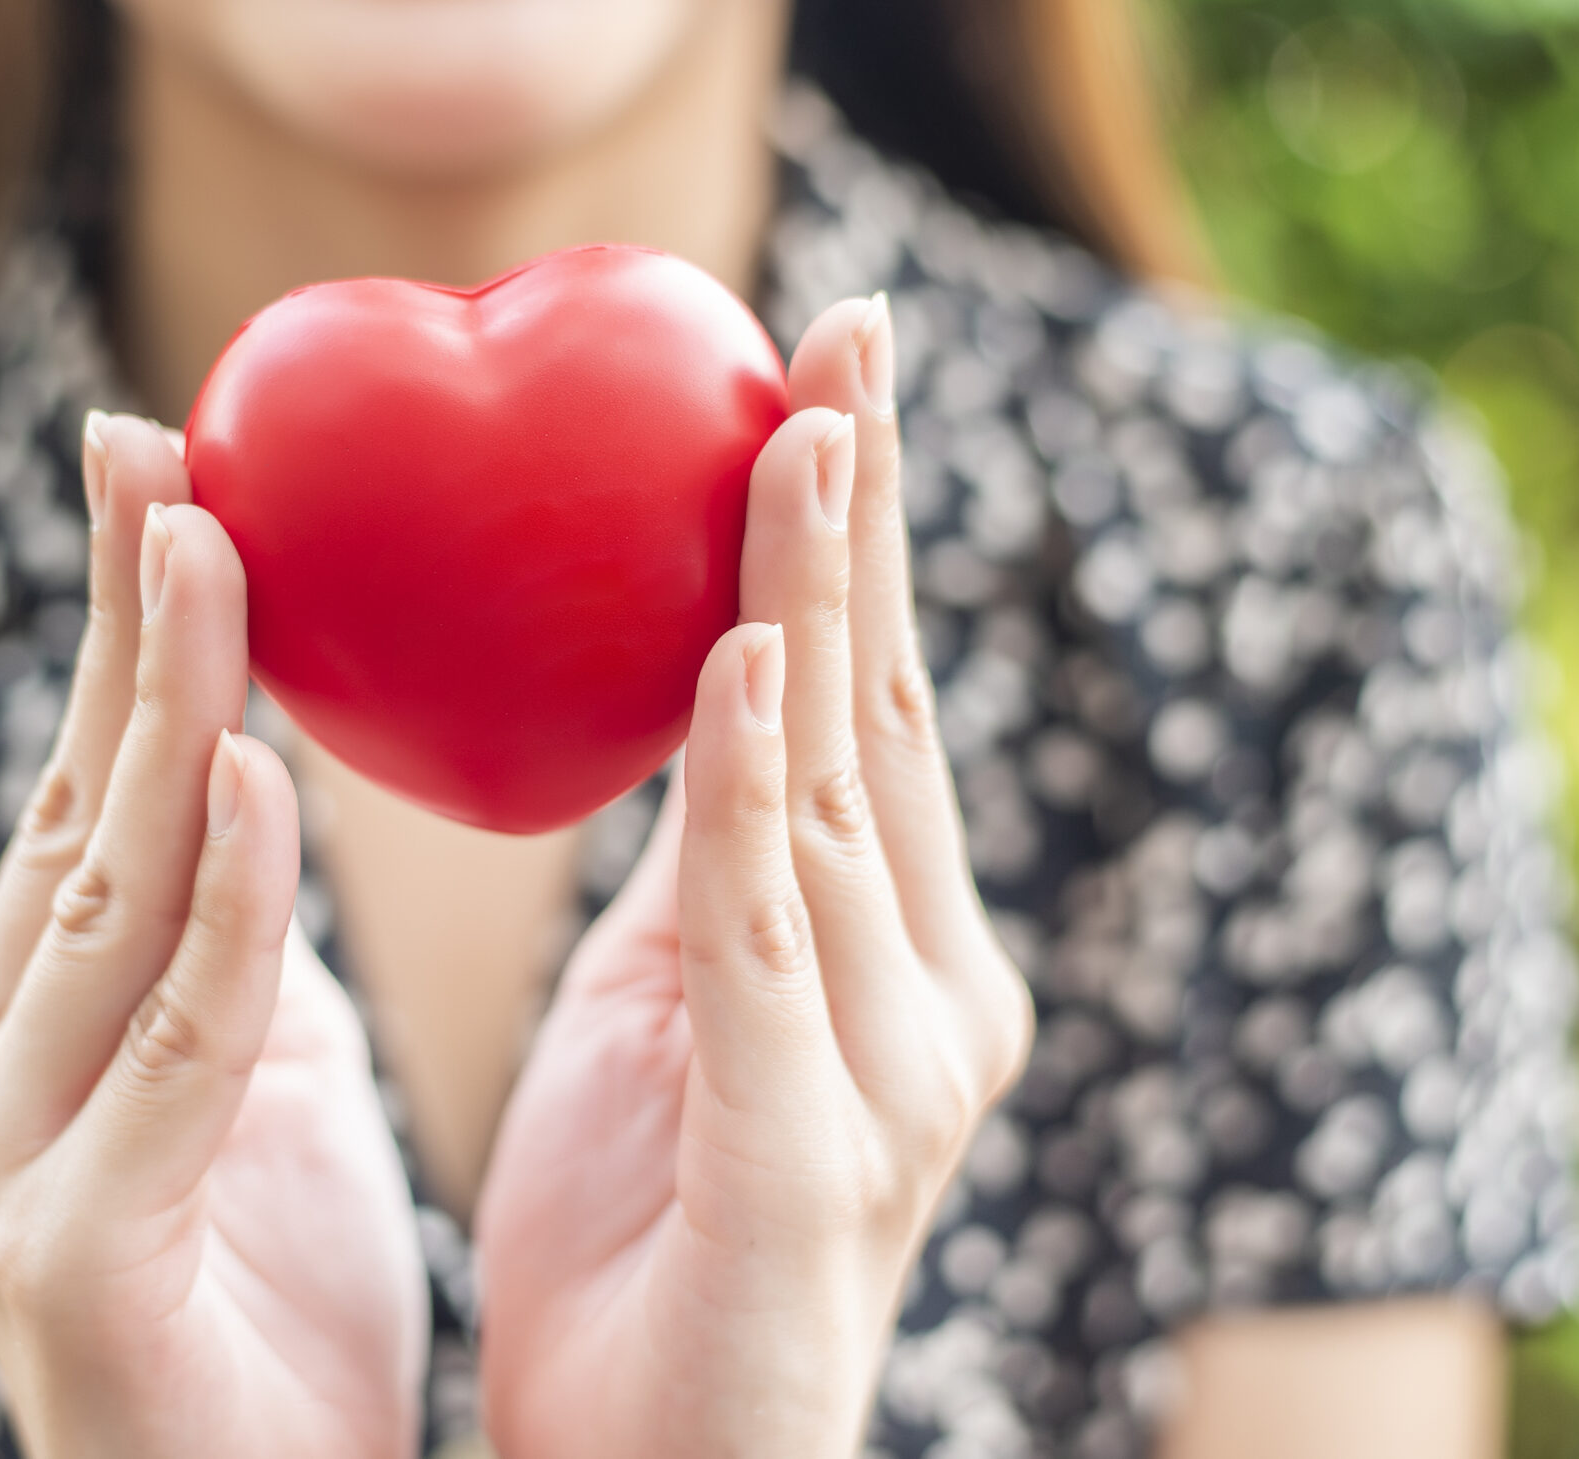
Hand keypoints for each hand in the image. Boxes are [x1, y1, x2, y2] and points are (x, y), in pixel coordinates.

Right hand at [0, 413, 426, 1458]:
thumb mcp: (248, 1077)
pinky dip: (228, 909)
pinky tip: (262, 776)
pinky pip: (178, 1044)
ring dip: (170, 713)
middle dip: (124, 620)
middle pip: (75, 809)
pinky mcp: (70, 1255)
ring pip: (110, 899)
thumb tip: (259, 763)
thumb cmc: (268, 1306)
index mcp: (12, 1023)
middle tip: (162, 443)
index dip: (118, 622)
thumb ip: (225, 939)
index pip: (82, 787)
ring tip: (219, 550)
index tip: (158, 453)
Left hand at [474, 296, 1035, 1458]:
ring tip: (791, 442)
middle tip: (844, 331)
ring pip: (839, 803)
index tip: (825, 360)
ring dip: (815, 611)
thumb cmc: (652, 1247)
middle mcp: (926, 1002)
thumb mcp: (674, 1009)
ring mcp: (888, 1091)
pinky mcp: (810, 1180)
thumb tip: (683, 687)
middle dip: (862, 517)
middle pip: (880, 716)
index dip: (852, 529)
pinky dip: (752, 807)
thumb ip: (708, 863)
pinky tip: (736, 668)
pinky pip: (763, 958)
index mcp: (887, 952)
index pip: (865, 702)